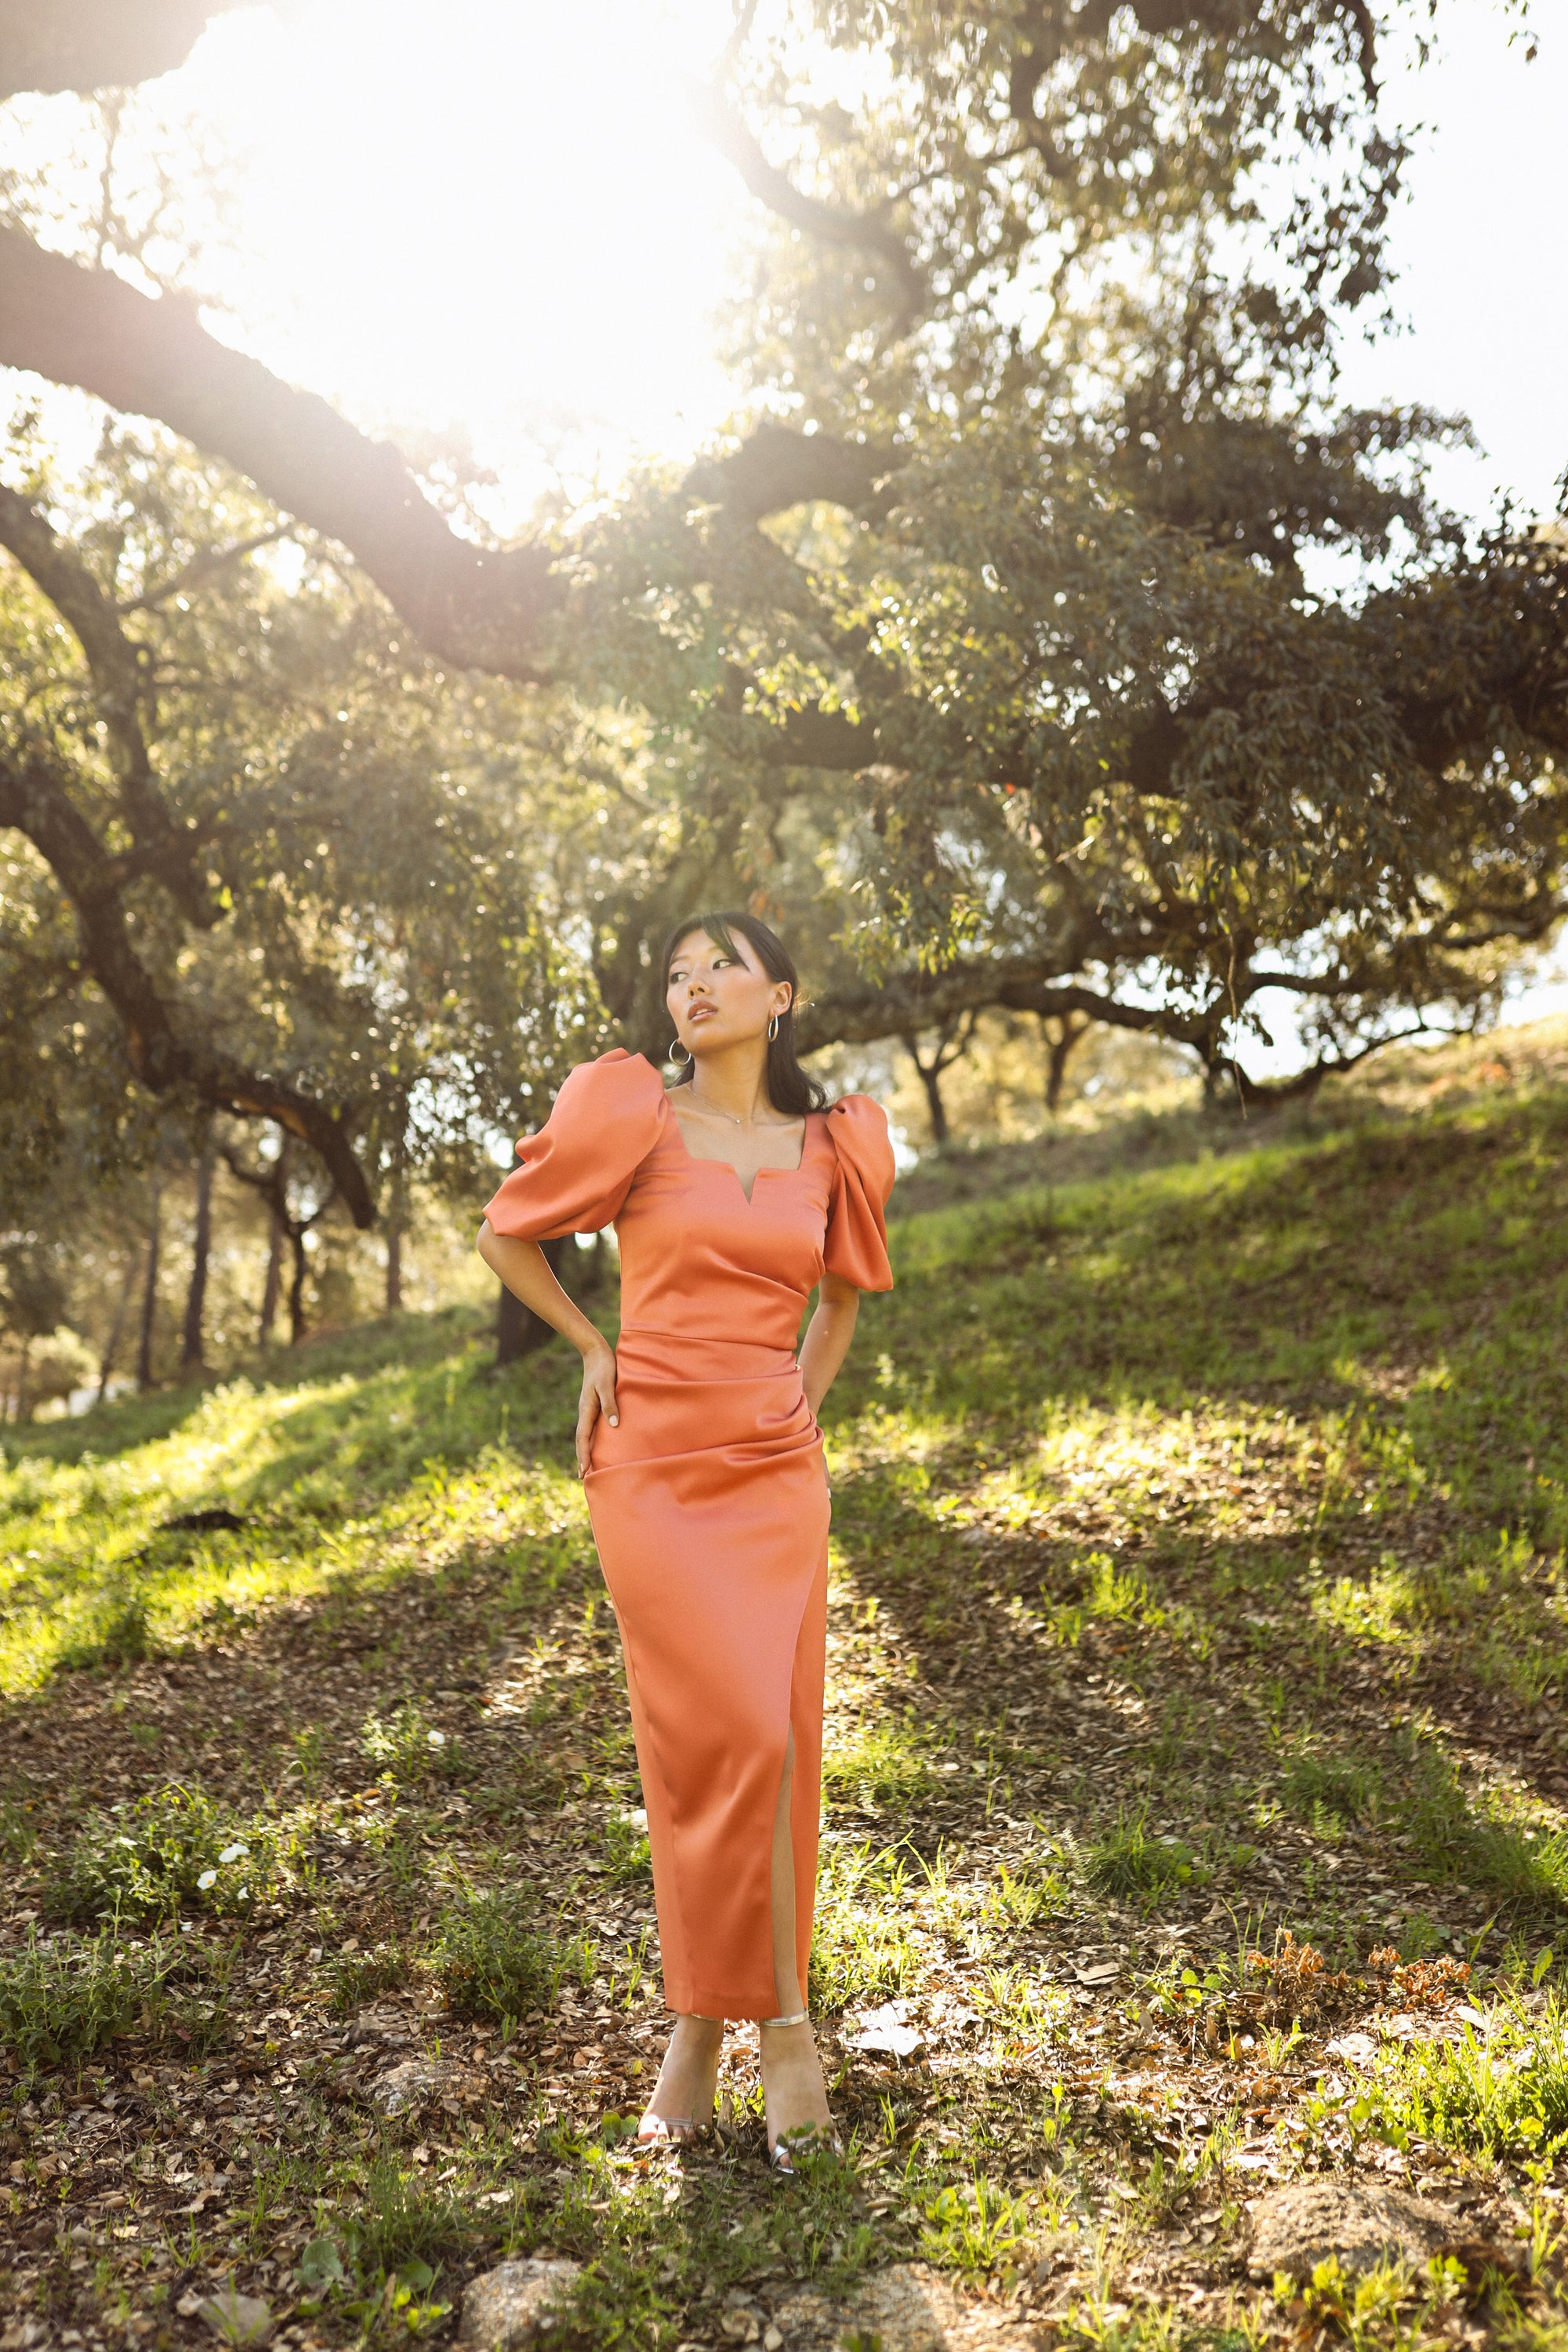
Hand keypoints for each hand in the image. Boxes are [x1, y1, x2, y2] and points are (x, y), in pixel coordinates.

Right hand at [576, 1341, 618, 1477]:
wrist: (596, 1352)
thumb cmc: (604, 1368)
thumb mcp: (607, 1385)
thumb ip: (610, 1404)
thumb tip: (613, 1425)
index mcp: (586, 1409)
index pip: (583, 1438)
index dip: (583, 1455)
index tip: (583, 1471)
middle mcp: (586, 1412)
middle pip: (582, 1440)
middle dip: (582, 1458)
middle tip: (583, 1477)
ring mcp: (589, 1409)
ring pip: (586, 1434)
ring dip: (587, 1450)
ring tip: (589, 1466)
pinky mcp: (594, 1405)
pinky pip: (592, 1426)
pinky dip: (593, 1439)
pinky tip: (599, 1443)